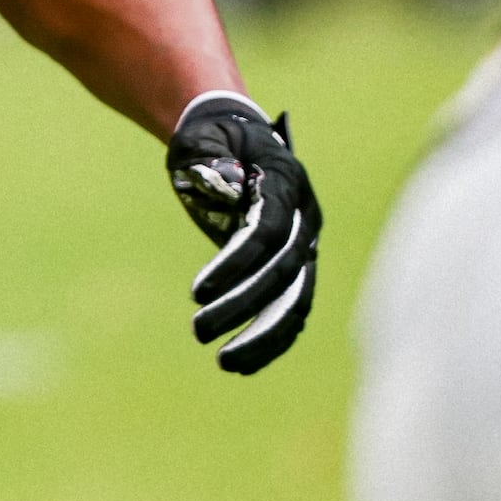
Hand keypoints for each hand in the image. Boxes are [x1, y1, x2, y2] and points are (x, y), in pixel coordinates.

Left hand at [165, 94, 320, 373]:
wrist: (231, 136)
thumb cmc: (211, 136)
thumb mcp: (202, 137)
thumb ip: (209, 158)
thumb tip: (223, 183)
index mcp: (286, 181)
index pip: (268, 231)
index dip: (235, 263)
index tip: (196, 292)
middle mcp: (304, 217)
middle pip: (283, 272)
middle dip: (243, 306)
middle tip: (198, 330)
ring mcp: (302, 244)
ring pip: (295, 300)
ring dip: (262, 335)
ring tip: (224, 363)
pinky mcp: (292, 266)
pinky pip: (289, 309)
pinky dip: (271, 339)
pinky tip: (242, 364)